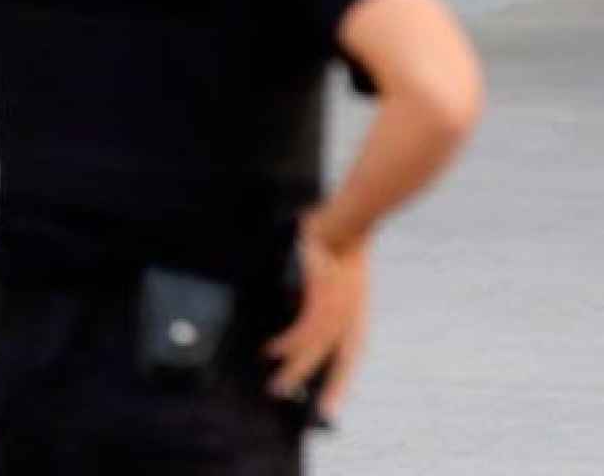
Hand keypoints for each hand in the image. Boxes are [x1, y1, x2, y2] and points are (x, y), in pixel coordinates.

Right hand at [264, 222, 369, 421]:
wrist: (342, 221)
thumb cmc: (334, 243)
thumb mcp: (336, 276)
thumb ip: (321, 297)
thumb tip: (294, 310)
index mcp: (356, 312)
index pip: (351, 355)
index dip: (341, 382)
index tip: (328, 408)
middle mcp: (351, 314)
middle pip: (339, 361)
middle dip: (322, 387)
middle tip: (305, 408)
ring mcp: (339, 306)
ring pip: (318, 350)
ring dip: (296, 370)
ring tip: (277, 384)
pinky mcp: (324, 296)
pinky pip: (305, 328)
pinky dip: (289, 343)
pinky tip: (274, 350)